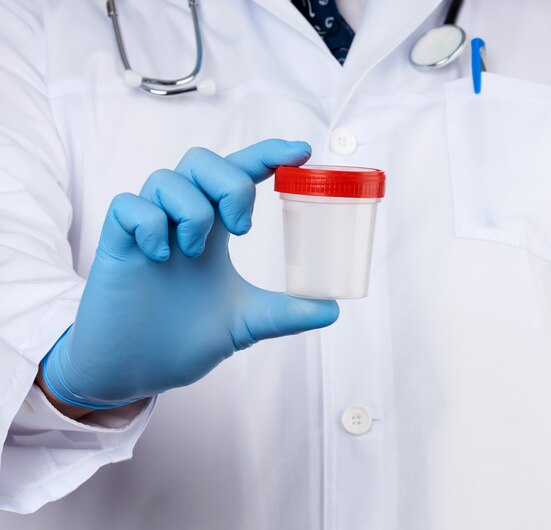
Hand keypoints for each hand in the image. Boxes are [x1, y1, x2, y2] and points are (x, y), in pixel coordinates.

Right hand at [41, 140, 338, 408]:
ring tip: (194, 251)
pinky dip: (150, 224)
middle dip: (229, 182)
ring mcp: (147, 231)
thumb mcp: (246, 322)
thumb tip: (332, 308)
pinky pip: (128, 206)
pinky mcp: (116, 245)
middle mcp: (181, 222)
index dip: (267, 155)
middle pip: (200, 161)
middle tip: (242, 228)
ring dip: (191, 209)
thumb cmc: (183, 340)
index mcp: (213, 232)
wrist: (135, 370)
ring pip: (166, 178)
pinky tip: (159, 259)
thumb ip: (286, 313)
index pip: (240, 174)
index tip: (302, 151)